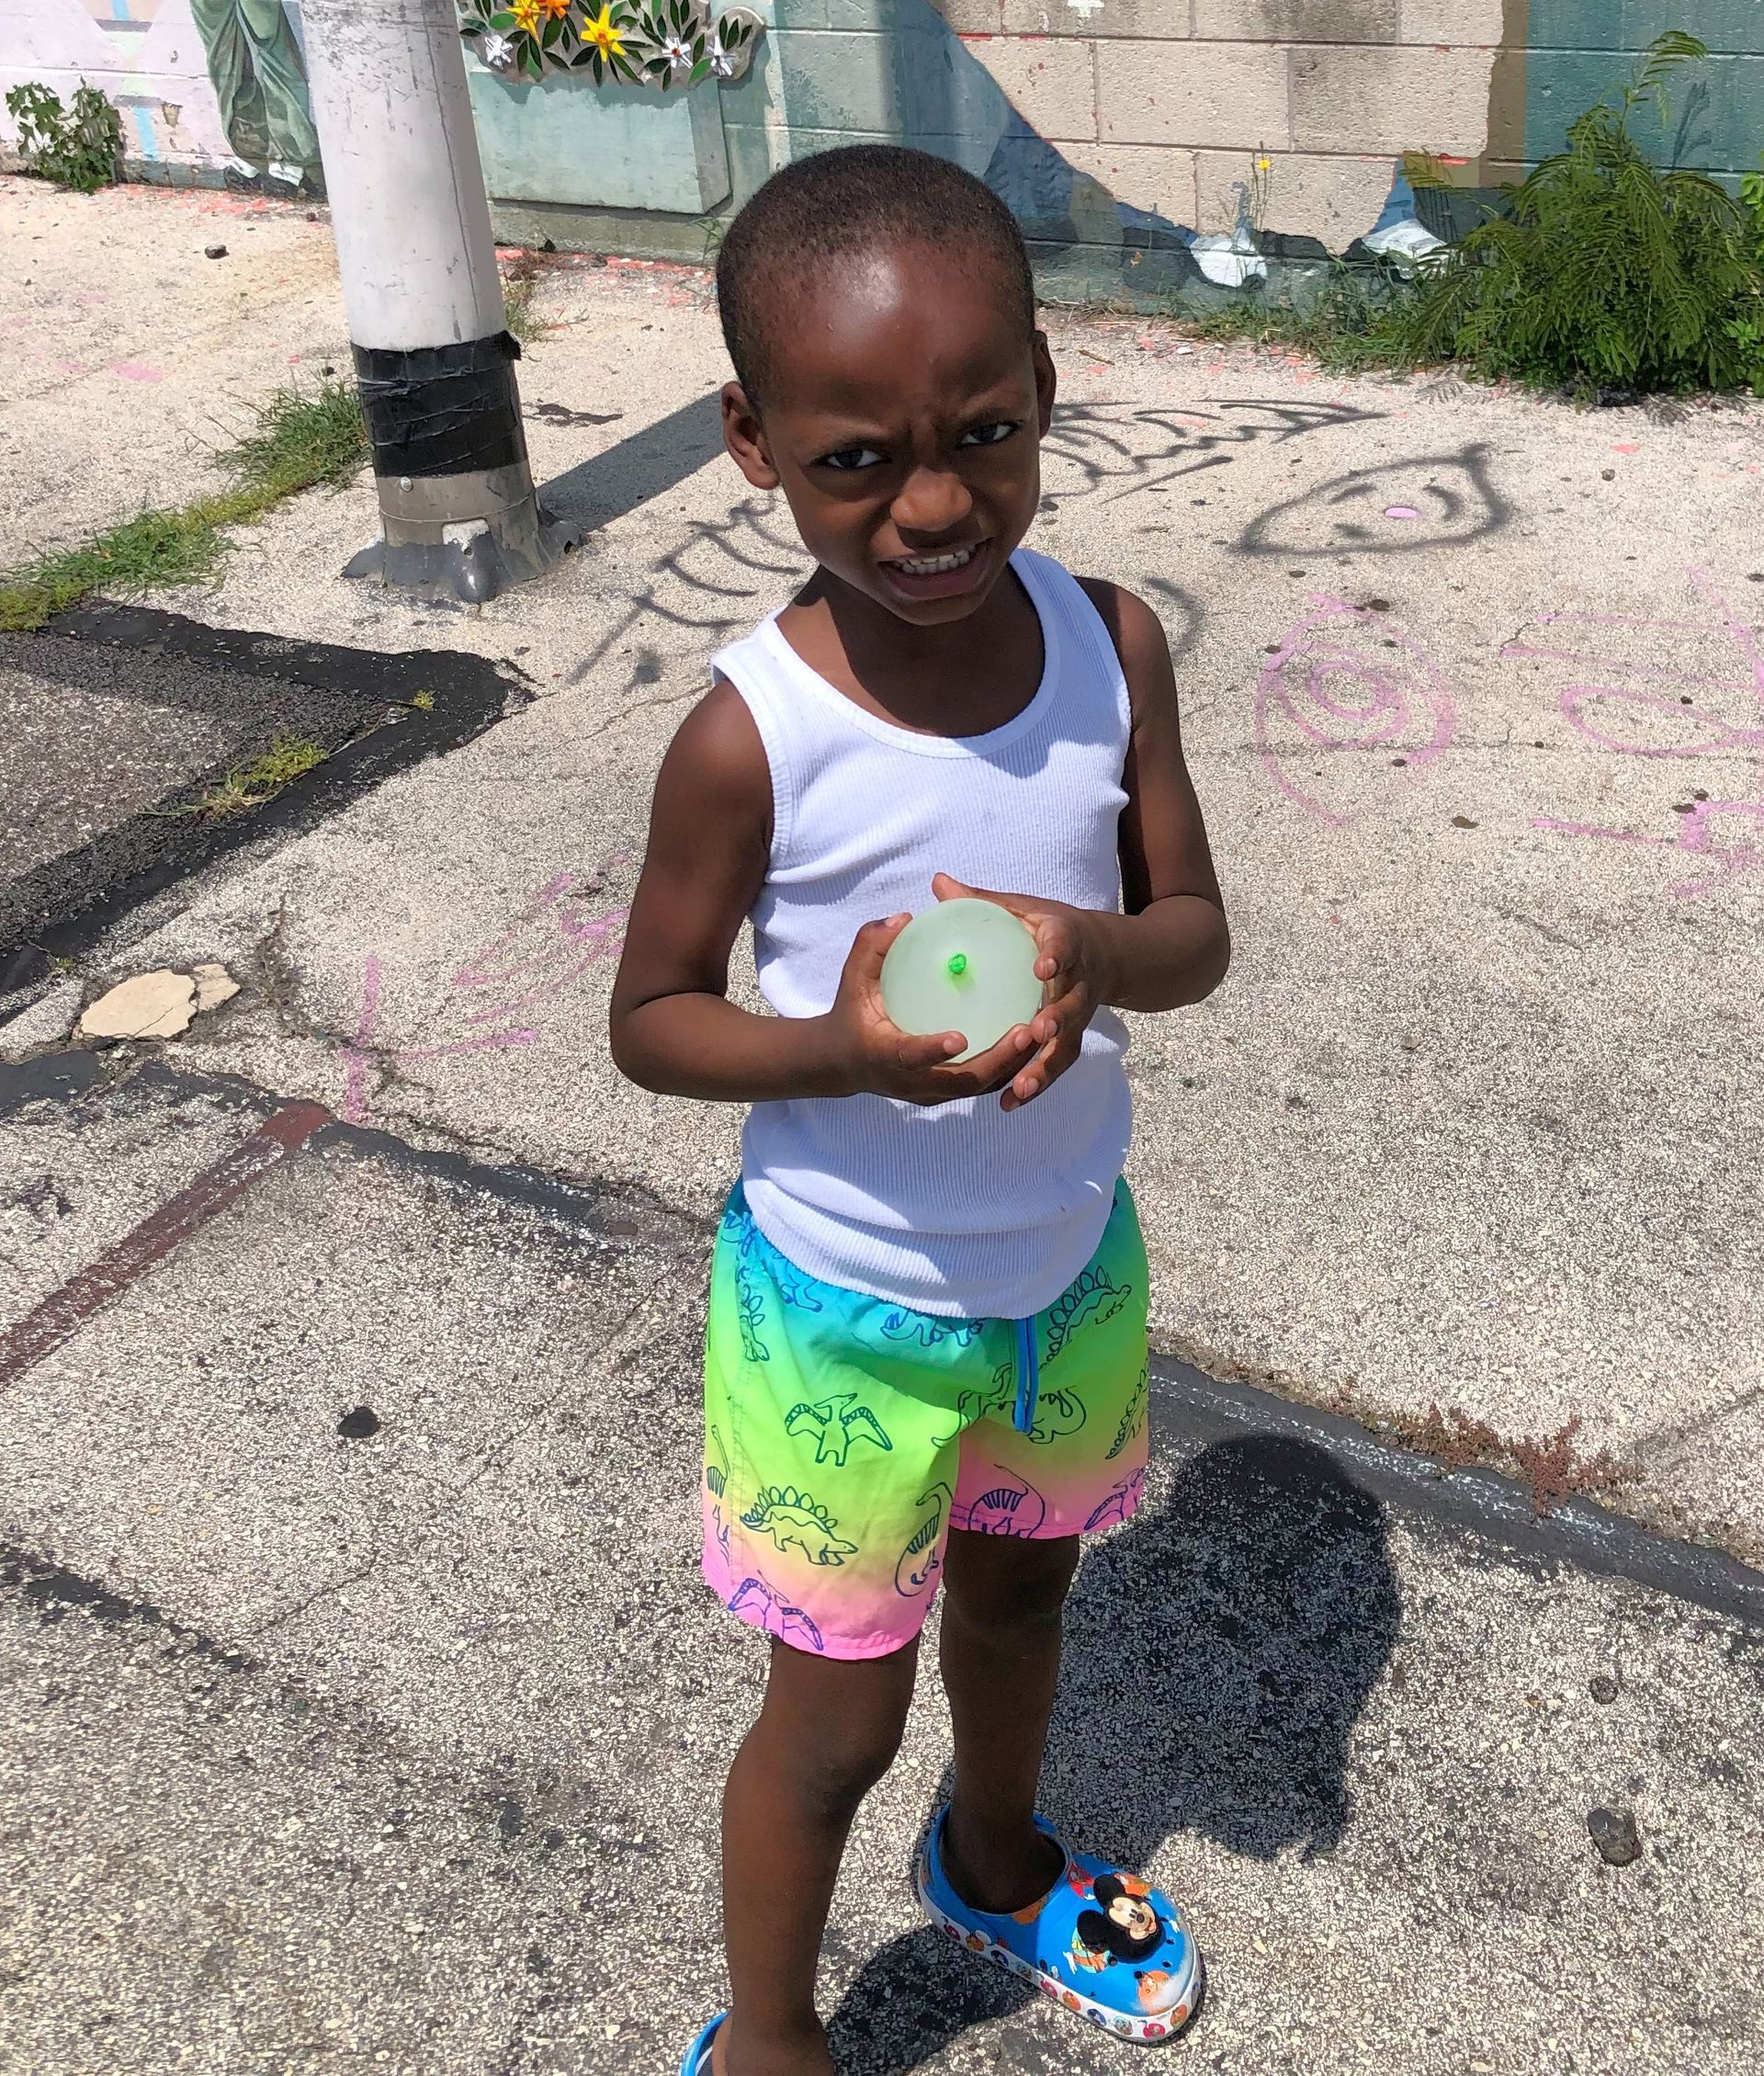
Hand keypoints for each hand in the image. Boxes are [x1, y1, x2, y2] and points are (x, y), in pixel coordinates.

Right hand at [822, 911, 1038, 1105]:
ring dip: (1009, 1066)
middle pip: (960, 1082)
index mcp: (882, 1054)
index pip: (909, 1056)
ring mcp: (928, 1093)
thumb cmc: (851, 1011)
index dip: (933, 1050)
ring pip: (976, 1088)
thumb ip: (873, 945)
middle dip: (996, 1061)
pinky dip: (1004, 1069)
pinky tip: (1027, 1041)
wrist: (842, 1061)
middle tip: (1025, 1030)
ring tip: (1036, 1034)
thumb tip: (904, 918)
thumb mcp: (853, 976)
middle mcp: (908, 1081)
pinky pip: (978, 1085)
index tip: (961, 1037)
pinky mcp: (942, 1094)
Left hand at [931, 873, 1110, 1110]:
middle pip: (1071, 1006)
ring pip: (1066, 1046)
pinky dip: (1036, 1085)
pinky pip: (1055, 1065)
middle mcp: (1079, 984)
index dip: (1057, 956)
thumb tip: (938, 882)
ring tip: (1018, 1087)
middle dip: (1056, 1021)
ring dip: (1044, 1067)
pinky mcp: (1072, 1038)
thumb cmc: (1051, 929)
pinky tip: (1007, 1103)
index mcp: (1068, 944)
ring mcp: (1079, 1016)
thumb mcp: (1024, 909)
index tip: (1043, 966)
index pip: (1066, 947)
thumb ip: (983, 901)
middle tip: (1035, 1032)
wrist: (1107, 955)